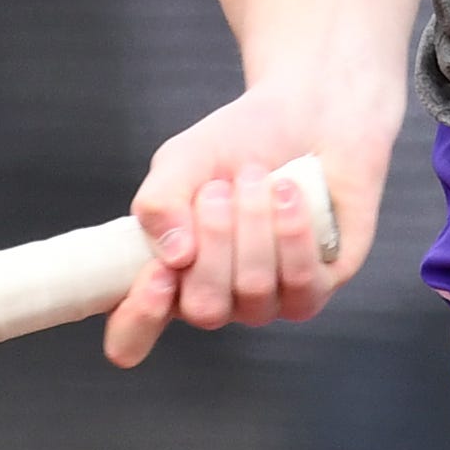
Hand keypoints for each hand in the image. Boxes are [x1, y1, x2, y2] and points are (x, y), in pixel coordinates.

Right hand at [101, 80, 398, 365]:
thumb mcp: (183, 159)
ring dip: (254, 224)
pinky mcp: (316, 289)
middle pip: (204, 308)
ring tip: (258, 177)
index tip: (158, 272)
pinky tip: (290, 193)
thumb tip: (174, 256)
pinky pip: (302, 286)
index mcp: (167, 275)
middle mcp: (215, 298)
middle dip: (214, 238)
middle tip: (221, 186)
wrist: (310, 113)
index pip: (133, 336)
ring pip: (253, 291)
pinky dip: (293, 234)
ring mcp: (266, 301)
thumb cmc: (241, 141)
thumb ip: (160, 199)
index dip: (139, 320)